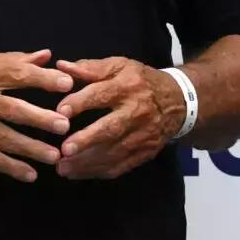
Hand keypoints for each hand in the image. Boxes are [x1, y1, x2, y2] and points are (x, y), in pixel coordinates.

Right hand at [0, 49, 73, 181]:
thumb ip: (12, 60)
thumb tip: (46, 56)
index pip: (17, 73)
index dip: (43, 79)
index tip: (67, 84)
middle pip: (13, 109)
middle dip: (40, 119)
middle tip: (64, 126)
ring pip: (4, 138)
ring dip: (31, 148)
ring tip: (54, 155)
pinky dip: (10, 167)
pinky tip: (29, 175)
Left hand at [53, 57, 184, 179]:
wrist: (178, 102)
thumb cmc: (140, 81)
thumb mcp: (119, 66)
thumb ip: (90, 68)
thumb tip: (61, 66)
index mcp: (128, 86)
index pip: (102, 94)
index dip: (81, 102)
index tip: (60, 111)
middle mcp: (137, 112)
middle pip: (111, 128)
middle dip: (87, 140)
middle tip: (64, 149)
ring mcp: (143, 135)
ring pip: (114, 152)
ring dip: (87, 162)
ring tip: (62, 167)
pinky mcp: (146, 152)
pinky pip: (121, 166)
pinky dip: (98, 171)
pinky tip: (78, 173)